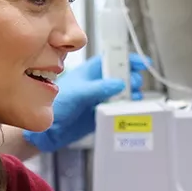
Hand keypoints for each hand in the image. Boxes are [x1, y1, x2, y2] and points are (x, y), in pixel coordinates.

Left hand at [22, 54, 147, 151]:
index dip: (127, 58)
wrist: (49, 132)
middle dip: (132, 78)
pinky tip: (128, 109)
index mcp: (90, 72)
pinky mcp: (103, 114)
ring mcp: (101, 99)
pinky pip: (119, 109)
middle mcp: (98, 84)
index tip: (142, 63)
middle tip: (134, 83)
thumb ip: (98, 88)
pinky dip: (127, 109)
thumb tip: (120, 84)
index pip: (112, 60)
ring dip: (131, 94)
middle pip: (122, 76)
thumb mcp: (78, 93)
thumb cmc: (58, 106)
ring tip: (133, 97)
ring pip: (123, 93)